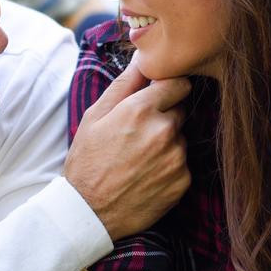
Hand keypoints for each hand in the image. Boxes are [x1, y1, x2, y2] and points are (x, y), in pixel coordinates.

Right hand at [64, 58, 191, 239]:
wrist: (89, 212)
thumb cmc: (88, 161)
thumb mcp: (95, 117)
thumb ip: (124, 84)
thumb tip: (143, 57)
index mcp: (141, 110)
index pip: (178, 83)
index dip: (167, 89)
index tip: (158, 97)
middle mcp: (164, 132)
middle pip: (180, 111)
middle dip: (164, 117)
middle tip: (138, 134)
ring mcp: (176, 158)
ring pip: (181, 138)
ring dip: (167, 143)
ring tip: (139, 158)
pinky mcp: (183, 182)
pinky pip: (182, 164)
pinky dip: (169, 167)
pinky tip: (146, 175)